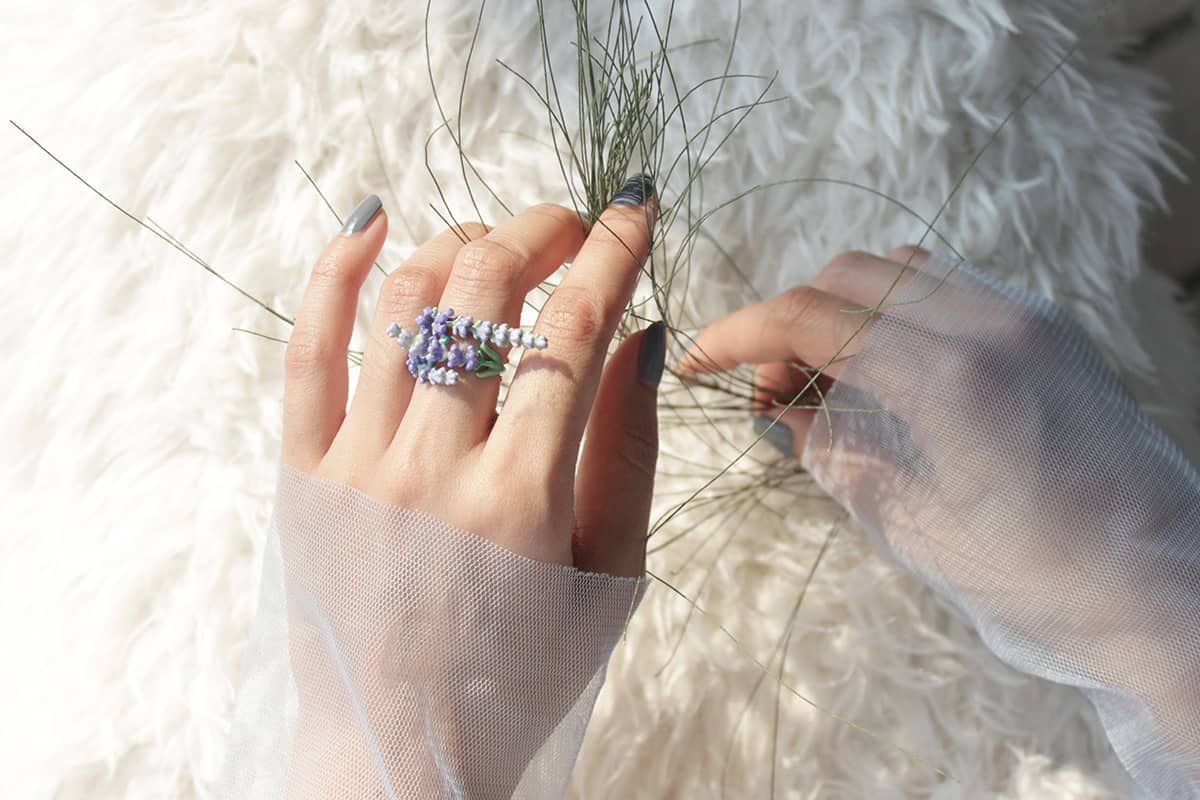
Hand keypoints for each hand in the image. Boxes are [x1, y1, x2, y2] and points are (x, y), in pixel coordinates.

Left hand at [276, 185, 662, 797]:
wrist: (398, 758)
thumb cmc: (519, 680)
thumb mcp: (607, 581)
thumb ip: (628, 455)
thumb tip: (641, 337)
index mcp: (523, 497)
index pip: (575, 328)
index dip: (613, 247)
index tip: (635, 205)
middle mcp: (432, 466)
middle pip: (484, 290)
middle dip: (538, 229)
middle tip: (568, 225)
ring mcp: (357, 465)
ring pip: (402, 302)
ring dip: (457, 242)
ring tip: (493, 241)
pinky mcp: (303, 474)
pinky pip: (306, 349)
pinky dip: (334, 272)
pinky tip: (369, 222)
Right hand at [683, 248, 1199, 791]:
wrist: (1168, 585)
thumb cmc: (1045, 576)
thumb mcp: (913, 526)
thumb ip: (833, 455)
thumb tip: (780, 414)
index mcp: (948, 379)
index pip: (812, 318)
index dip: (738, 335)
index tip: (698, 361)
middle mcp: (991, 324)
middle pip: (849, 275)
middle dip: (789, 321)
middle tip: (773, 391)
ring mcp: (1028, 316)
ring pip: (899, 267)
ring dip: (843, 307)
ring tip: (830, 378)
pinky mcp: (1051, 326)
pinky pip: (950, 284)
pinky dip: (897, 308)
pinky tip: (889, 367)